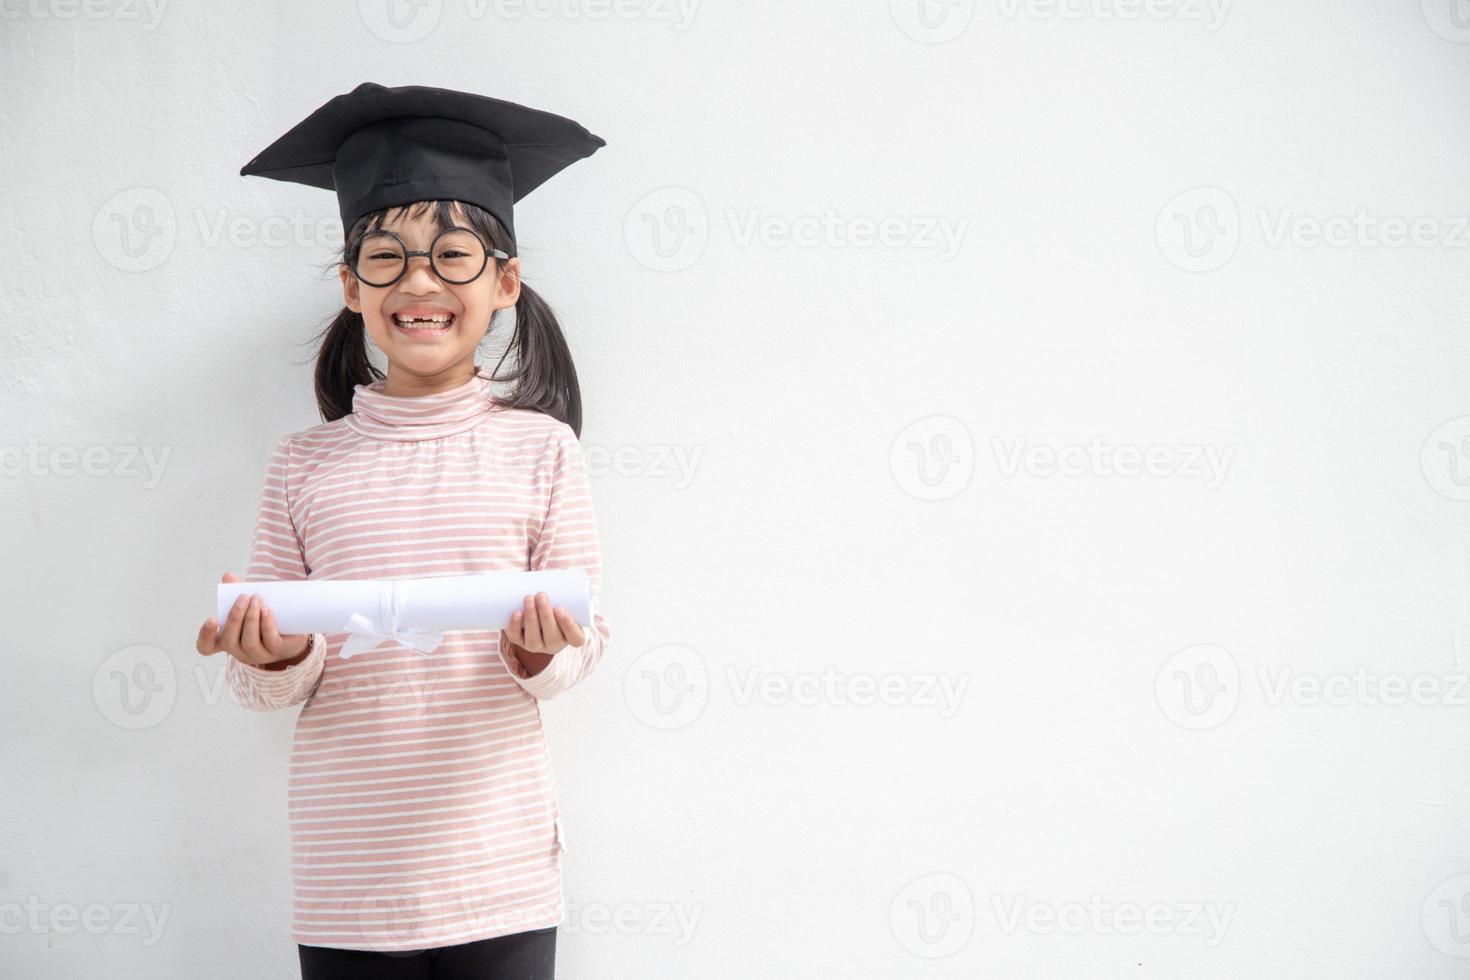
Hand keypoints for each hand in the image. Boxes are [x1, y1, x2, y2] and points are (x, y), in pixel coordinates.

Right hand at [196, 571, 310, 667]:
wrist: (294, 630)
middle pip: (229, 640)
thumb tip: (228, 576)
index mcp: (227, 640)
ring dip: (251, 619)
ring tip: (257, 599)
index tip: (212, 619)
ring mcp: (259, 654)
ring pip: (249, 642)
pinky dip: (266, 625)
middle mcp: (239, 651)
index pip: (207, 646)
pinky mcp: (278, 650)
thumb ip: (237, 589)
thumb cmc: (265, 615)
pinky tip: (267, 611)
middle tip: (244, 597)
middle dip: (235, 617)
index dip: (206, 635)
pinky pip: (269, 641)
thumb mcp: (250, 603)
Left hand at [502, 591, 584, 657]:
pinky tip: (516, 613)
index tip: (560, 608)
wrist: (538, 614)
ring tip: (528, 598)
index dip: (568, 625)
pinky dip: (515, 626)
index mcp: (572, 636)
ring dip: (530, 617)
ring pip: (534, 638)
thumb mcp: (566, 599)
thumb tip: (562, 570)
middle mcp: (555, 645)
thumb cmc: (557, 603)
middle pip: (552, 636)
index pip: (575, 638)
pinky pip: (516, 638)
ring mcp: (537, 645)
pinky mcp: (520, 642)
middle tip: (541, 595)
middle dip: (545, 615)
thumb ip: (567, 589)